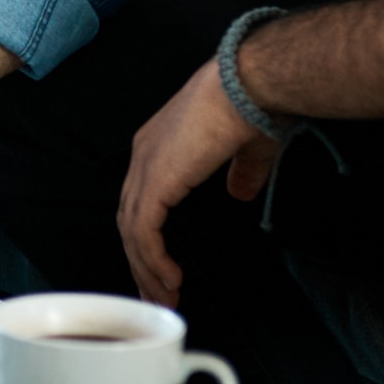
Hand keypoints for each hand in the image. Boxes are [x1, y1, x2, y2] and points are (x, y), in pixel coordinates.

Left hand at [115, 58, 279, 306]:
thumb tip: (240, 194)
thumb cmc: (253, 105)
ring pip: (133, 232)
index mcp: (159, 146)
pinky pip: (144, 231)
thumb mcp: (246, 150)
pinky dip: (153, 259)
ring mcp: (146, 167)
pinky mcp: (157, 180)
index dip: (149, 238)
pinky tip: (169, 278)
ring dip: (147, 270)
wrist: (252, 84)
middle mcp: (144, 156)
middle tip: (155, 296)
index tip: (162, 269)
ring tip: (163, 300)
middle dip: (141, 263)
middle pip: (130, 221)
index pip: (142, 201)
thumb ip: (240, 174)